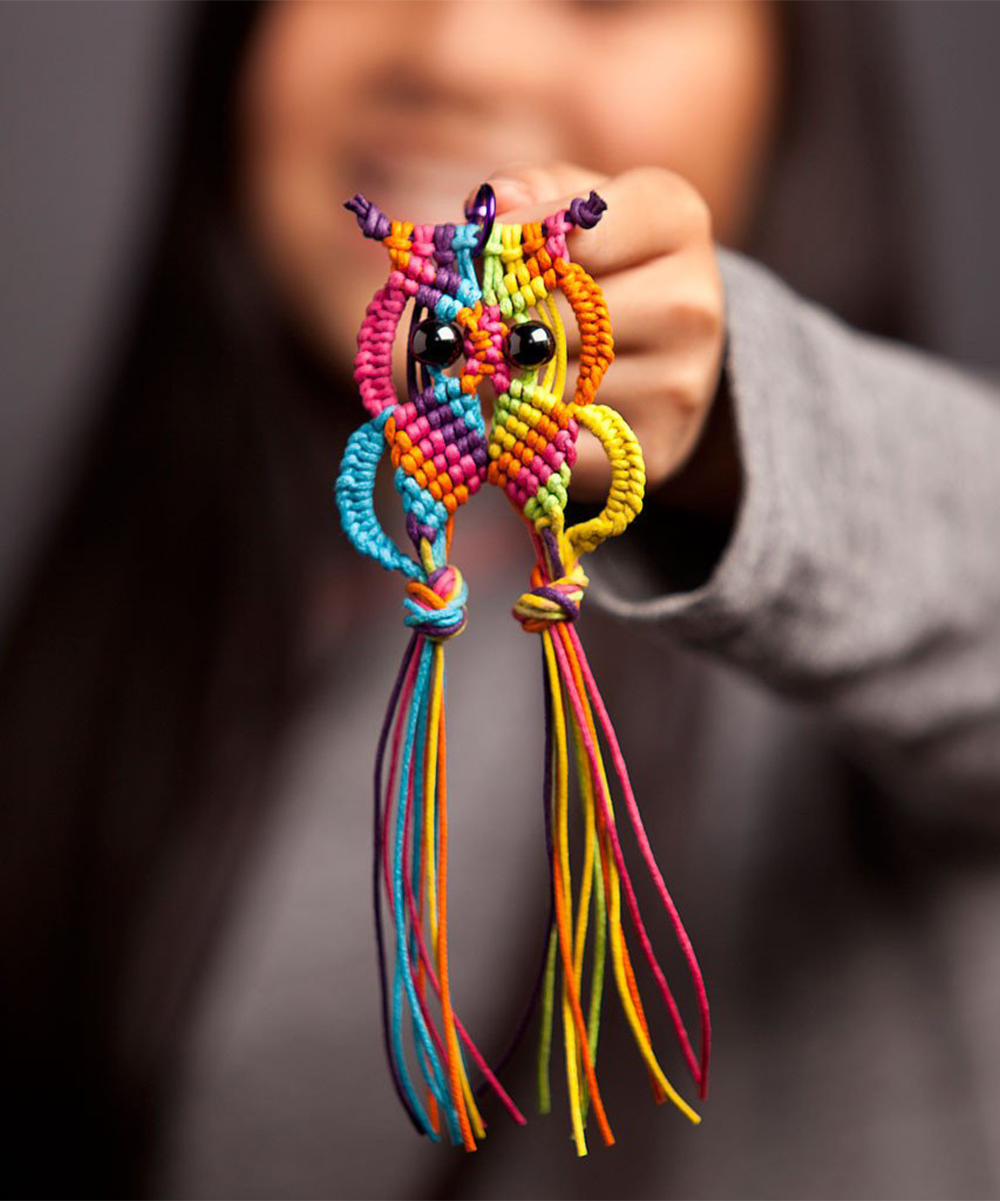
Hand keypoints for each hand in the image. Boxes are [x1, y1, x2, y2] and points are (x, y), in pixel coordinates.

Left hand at [482, 162, 733, 516]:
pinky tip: (517, 418)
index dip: (509, 248)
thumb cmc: (602, 266)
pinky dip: (523, 435)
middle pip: (552, 316)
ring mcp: (679, 381)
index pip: (571, 231)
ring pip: (548, 384)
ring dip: (504, 383)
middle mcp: (690, 300)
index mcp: (673, 218)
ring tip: (498, 370)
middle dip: (495, 325)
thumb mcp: (575, 210)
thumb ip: (529, 192)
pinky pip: (558, 444)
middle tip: (467, 328)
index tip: (479, 258)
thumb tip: (490, 209)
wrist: (667, 354)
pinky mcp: (655, 449)